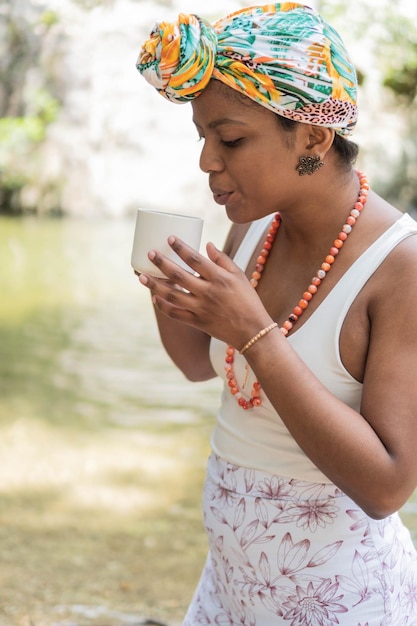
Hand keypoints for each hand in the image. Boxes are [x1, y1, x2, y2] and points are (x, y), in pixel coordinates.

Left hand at [137, 236, 272, 348]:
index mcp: (219, 278)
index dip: (181, 248)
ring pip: (172, 295)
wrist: (252, 330)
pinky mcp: (197, 322)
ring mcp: (201, 308)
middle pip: (178, 275)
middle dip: (161, 263)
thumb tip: (207, 244)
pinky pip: (175, 314)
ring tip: (141, 276)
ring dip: (154, 285)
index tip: (170, 239)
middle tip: (150, 254)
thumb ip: (223, 260)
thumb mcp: (239, 276)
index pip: (195, 259)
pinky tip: (154, 298)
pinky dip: (163, 306)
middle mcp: (208, 292)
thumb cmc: (248, 300)